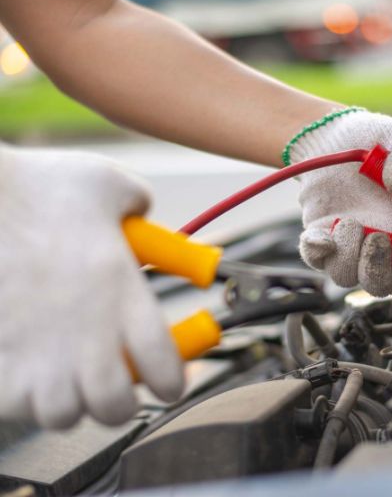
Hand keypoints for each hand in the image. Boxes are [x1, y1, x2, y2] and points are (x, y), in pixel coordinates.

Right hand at [0, 146, 183, 427]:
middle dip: (120, 401)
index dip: (172, 381)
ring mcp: (36, 353)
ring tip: (67, 373)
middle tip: (115, 382)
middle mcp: (85, 333)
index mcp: (122, 292)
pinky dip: (23, 396)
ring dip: (70, 400)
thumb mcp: (108, 182)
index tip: (170, 383)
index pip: (164, 364)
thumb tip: (144, 214)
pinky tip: (25, 366)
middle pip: (115, 405)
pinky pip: (14, 404)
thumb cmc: (37, 188)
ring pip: (63, 414)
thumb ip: (138, 202)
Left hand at [288, 108, 391, 297]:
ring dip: (349, 255)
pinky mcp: (321, 239)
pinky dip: (318, 251)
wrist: (332, 139)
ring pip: (348, 276)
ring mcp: (349, 245)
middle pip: (383, 284)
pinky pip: (317, 260)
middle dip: (379, 269)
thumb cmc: (374, 143)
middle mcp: (383, 245)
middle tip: (378, 238)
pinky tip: (322, 233)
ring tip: (349, 221)